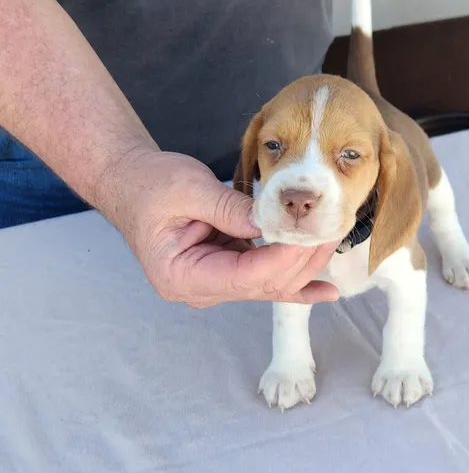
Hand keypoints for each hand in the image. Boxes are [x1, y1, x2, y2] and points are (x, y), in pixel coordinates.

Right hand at [100, 150, 338, 307]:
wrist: (131, 183)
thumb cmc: (149, 184)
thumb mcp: (187, 189)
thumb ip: (229, 208)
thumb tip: (273, 222)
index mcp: (181, 275)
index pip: (244, 277)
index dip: (282, 258)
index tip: (310, 234)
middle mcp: (201, 289)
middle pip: (263, 285)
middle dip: (301, 260)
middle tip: (332, 229)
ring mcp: (216, 282)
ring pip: (270, 284)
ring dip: (303, 265)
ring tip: (333, 239)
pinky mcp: (229, 269)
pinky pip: (266, 278)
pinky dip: (295, 277)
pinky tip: (326, 290)